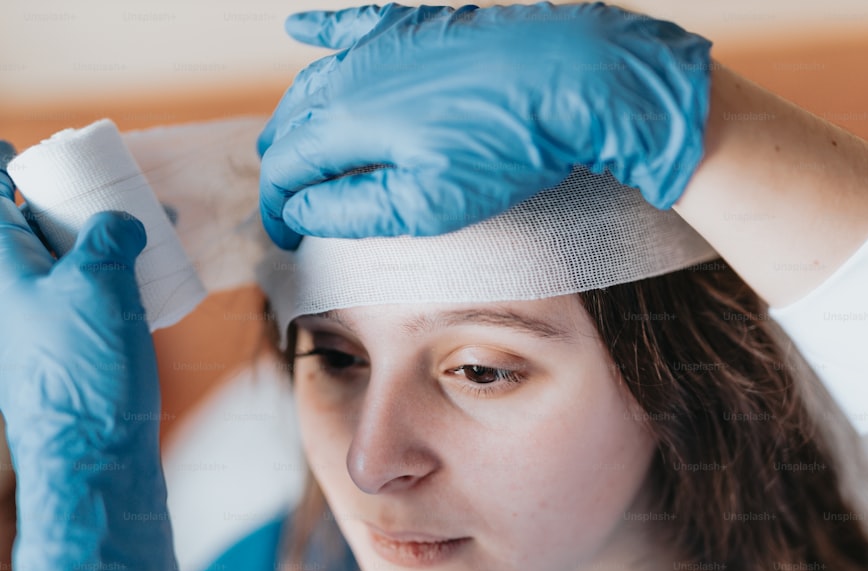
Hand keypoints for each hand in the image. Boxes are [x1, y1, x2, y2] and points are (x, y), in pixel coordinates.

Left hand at [0, 142, 178, 570]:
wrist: (92, 452)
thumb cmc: (82, 370)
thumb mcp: (99, 285)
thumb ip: (107, 239)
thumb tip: (119, 222)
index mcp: (1, 266)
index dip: (1, 166)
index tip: (22, 149)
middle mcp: (12, 291)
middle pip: (28, 226)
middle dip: (68, 199)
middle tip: (111, 185)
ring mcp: (38, 320)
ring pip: (65, 262)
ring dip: (100, 238)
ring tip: (149, 225)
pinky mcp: (69, 346)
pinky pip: (86, 295)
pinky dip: (113, 276)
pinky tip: (151, 275)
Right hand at [258, 2, 711, 248]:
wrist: (574, 78)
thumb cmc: (508, 145)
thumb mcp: (428, 203)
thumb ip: (354, 209)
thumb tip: (303, 208)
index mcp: (349, 120)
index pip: (288, 167)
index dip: (278, 207)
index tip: (285, 235)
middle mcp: (355, 72)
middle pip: (292, 122)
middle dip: (283, 167)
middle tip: (292, 203)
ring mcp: (386, 43)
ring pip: (315, 77)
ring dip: (295, 115)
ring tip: (291, 143)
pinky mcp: (417, 26)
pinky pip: (351, 23)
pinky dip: (320, 31)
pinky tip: (300, 28)